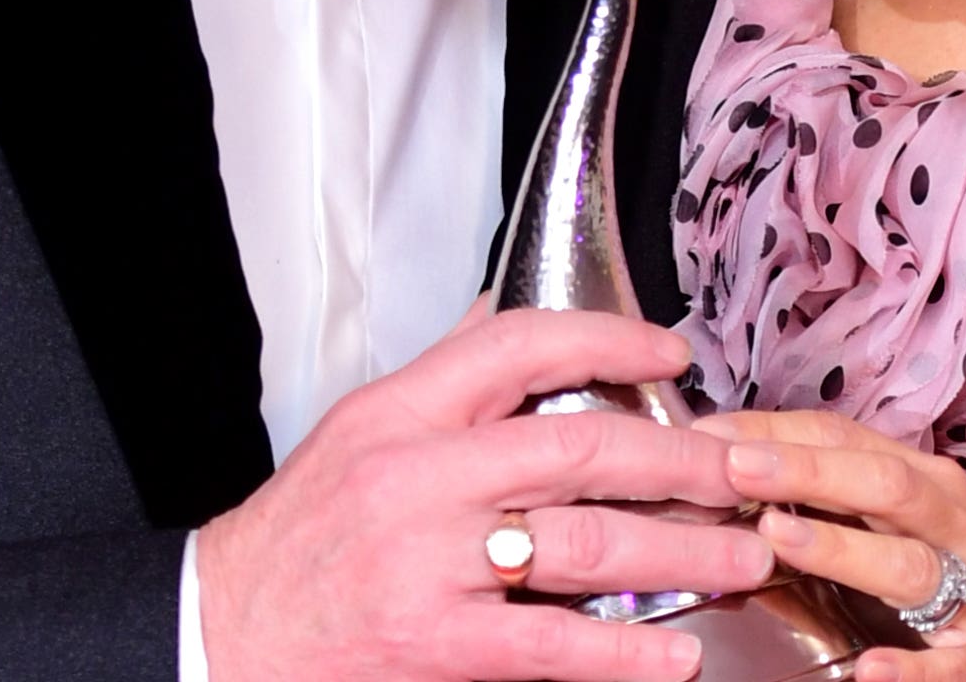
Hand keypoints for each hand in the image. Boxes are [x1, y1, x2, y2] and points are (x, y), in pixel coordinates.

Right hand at [194, 308, 774, 681]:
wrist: (218, 636)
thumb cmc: (295, 539)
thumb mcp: (356, 430)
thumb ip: (441, 377)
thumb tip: (503, 318)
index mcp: (400, 413)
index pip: (517, 346)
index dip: (608, 340)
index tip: (673, 356)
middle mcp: (418, 479)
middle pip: (578, 448)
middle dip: (681, 459)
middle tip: (746, 468)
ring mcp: (429, 565)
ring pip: (586, 546)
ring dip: (682, 551)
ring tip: (744, 554)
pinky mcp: (434, 646)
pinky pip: (553, 647)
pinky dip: (626, 651)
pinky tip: (678, 651)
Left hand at [707, 410, 965, 681]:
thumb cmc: (951, 576)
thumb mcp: (899, 524)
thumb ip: (831, 500)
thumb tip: (729, 472)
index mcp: (927, 482)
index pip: (846, 439)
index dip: (776, 433)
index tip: (707, 435)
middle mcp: (956, 523)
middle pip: (882, 483)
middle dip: (806, 470)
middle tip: (732, 466)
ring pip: (910, 564)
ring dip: (841, 547)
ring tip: (776, 536)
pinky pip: (953, 664)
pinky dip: (912, 670)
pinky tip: (869, 672)